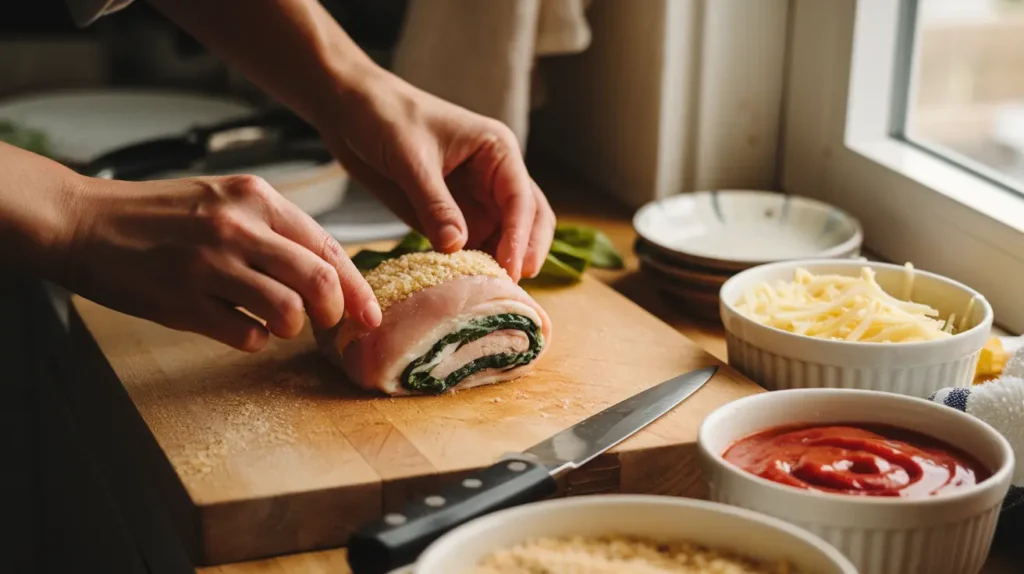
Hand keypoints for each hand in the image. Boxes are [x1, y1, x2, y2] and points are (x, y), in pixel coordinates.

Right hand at [60, 174, 380, 351]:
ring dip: (289, 328)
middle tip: (325, 324)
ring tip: (270, 321)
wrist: (83, 221)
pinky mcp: (183, 301)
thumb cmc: (159, 216)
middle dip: (334, 313)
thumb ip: (274, 230)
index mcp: (255, 198)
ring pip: (288, 313)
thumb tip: (329, 273)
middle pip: (320, 282)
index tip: (370, 315)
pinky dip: (251, 339)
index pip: (328, 247)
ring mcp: (210, 264)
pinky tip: (234, 325)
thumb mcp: (222, 201)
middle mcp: (238, 227)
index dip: (357, 288)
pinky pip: (247, 336)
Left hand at [318, 70, 556, 281]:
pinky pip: (474, 246)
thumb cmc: (384, 116)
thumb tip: (457, 247)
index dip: (520, 236)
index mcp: (497, 150)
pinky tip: (467, 286)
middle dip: (527, 251)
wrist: (350, 110)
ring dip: (504, 262)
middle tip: (512, 286)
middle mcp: (495, 176)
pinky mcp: (454, 216)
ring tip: (493, 293)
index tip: (511, 269)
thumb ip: (434, 203)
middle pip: (530, 219)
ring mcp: (477, 198)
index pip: (521, 198)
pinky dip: (475, 266)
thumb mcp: (409, 158)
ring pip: (506, 236)